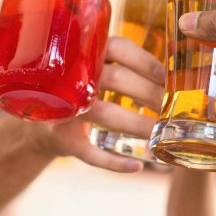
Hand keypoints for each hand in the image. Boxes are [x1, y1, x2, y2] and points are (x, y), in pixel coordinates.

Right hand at [35, 36, 165, 172]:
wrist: (37, 121)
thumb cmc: (82, 91)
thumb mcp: (97, 72)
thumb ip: (128, 69)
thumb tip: (178, 78)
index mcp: (86, 52)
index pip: (119, 48)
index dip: (147, 61)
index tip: (170, 78)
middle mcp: (72, 76)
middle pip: (117, 79)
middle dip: (150, 94)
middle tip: (175, 109)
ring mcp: (64, 108)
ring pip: (105, 113)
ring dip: (138, 125)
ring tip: (162, 136)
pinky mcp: (60, 137)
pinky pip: (89, 152)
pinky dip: (113, 162)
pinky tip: (137, 166)